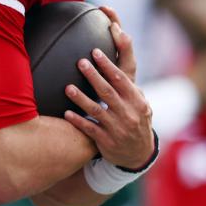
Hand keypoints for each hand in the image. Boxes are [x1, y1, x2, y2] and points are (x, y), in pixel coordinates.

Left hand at [63, 14, 153, 169]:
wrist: (138, 154)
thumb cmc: (136, 119)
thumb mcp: (139, 102)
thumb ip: (129, 84)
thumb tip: (122, 62)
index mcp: (136, 101)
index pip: (121, 79)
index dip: (108, 65)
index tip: (95, 51)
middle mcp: (128, 113)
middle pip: (107, 92)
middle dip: (93, 76)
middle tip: (80, 62)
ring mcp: (117, 128)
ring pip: (96, 110)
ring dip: (81, 98)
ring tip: (67, 87)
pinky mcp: (106, 141)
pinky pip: (89, 129)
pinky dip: (78, 121)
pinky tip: (66, 113)